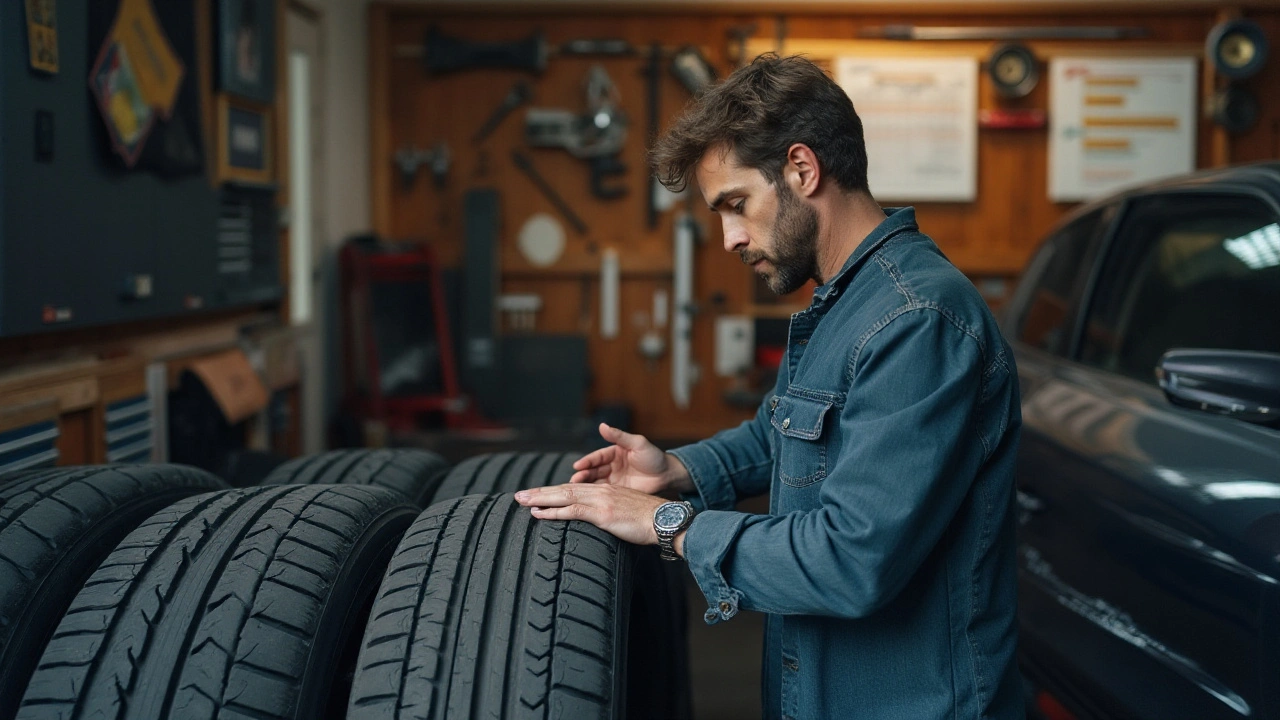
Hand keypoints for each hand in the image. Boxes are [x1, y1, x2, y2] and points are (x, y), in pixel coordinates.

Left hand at [514, 484, 671, 549]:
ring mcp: (601, 501)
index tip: (537, 495)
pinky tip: (539, 514)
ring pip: (564, 496)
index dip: (553, 491)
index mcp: (606, 491)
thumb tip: (600, 522)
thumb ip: (610, 514)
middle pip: (564, 489)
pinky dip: (553, 512)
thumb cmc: (649, 521)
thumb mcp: (625, 514)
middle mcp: (601, 491)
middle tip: (519, 495)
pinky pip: (573, 511)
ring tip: (521, 501)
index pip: (574, 488)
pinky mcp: (603, 513)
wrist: (665, 521)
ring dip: (540, 498)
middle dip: (540, 492)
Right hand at [570, 423, 693, 496]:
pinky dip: (595, 496)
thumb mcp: (638, 443)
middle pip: (593, 470)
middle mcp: (612, 466)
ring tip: (577, 489)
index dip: (587, 461)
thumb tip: (602, 426)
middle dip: (582, 475)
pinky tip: (588, 498)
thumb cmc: (655, 457)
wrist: (668, 477)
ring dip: (586, 486)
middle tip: (574, 480)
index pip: (597, 457)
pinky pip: (604, 494)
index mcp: (614, 453)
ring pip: (596, 483)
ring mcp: (615, 480)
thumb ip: (619, 436)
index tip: (578, 465)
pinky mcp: (619, 492)